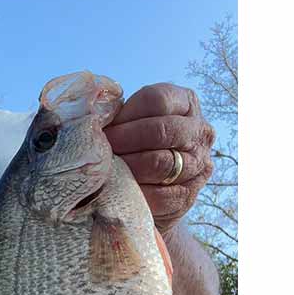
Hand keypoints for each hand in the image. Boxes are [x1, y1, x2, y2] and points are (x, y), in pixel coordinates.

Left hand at [104, 83, 214, 232]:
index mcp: (185, 103)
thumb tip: (94, 117)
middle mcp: (199, 131)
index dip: (126, 114)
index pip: (157, 99)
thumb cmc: (135, 148)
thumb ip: (120, 116)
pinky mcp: (188, 195)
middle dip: (124, 140)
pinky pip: (159, 194)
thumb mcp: (132, 123)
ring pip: (160, 163)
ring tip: (106, 169)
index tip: (105, 127)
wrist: (153, 193)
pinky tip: (118, 190)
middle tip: (100, 150)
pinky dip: (134, 192)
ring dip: (127, 167)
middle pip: (160, 130)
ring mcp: (198, 164)